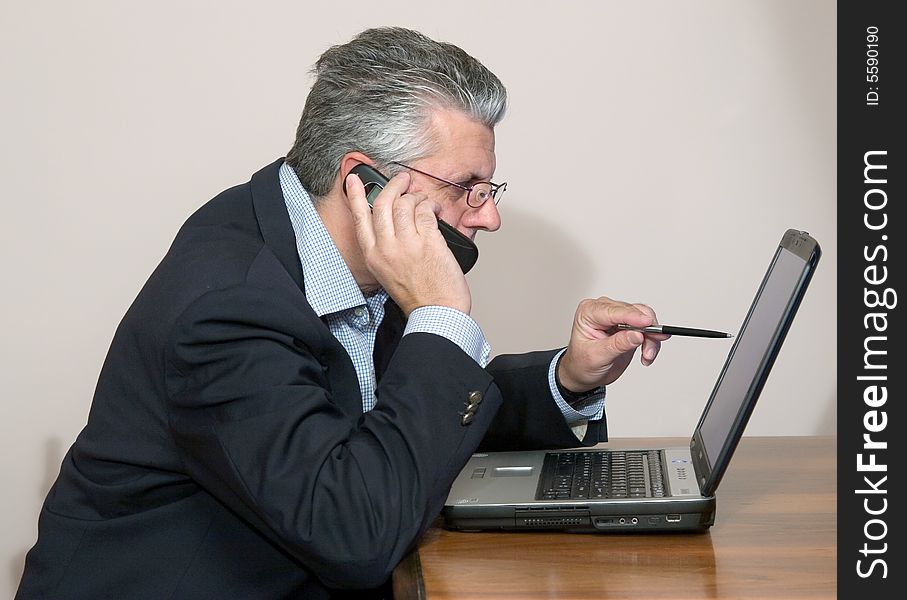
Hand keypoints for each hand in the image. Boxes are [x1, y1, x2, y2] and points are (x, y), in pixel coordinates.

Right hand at [345, 171, 470, 315]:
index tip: (354, 180)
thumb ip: (386, 248)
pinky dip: (430, 206)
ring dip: (416, 195)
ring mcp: (407, 244)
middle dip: (394, 185)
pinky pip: (425, 211)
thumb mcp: (388, 272)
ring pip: (405, 203)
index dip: (357, 195)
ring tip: (423, 199)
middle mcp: (386, 248)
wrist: (436, 311)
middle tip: (403, 179)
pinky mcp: (428, 241)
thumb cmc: (417, 295)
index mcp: (373, 256)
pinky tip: (434, 209)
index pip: (360, 218)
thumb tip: (395, 220)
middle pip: (384, 203)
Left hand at [557, 296, 666, 391]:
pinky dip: (652, 341)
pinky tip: (646, 355)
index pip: (614, 311)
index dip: (633, 316)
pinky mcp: (630, 325)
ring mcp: (618, 316)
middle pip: (634, 311)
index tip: (648, 323)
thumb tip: (637, 334)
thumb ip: (617, 344)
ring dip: (651, 337)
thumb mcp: (597, 357)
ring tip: (647, 355)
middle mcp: (604, 310)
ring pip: (645, 318)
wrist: (583, 374)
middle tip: (650, 348)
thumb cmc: (582, 364)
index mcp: (589, 312)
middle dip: (646, 329)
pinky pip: (648, 327)